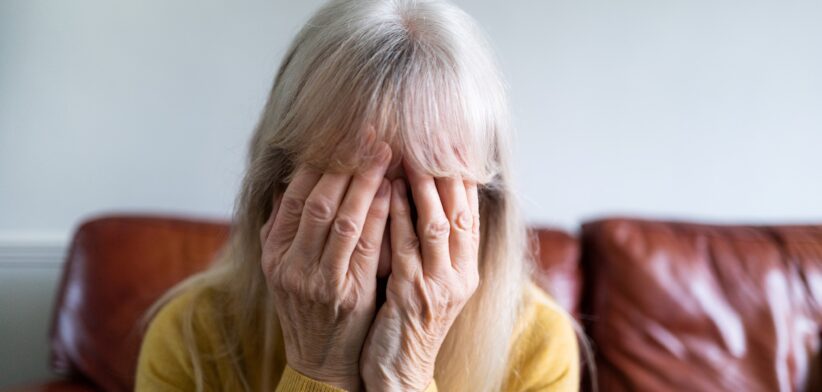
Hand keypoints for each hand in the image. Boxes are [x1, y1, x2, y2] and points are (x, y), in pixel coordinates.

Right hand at [260, 142, 391, 390]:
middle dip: (345, 163)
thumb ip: (284, 228)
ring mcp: (318, 280)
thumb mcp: (284, 268)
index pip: (294, 195)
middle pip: (318, 201)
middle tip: (368, 133)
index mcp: (274, 252)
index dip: (318, 162)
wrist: (322, 360)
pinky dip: (378, 213)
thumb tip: (291, 181)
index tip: (340, 134)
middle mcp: (291, 264)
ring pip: (342, 219)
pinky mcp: (348, 293)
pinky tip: (391, 189)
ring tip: (384, 152)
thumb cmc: (309, 306)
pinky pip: (365, 244)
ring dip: (365, 181)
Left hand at [359, 160, 480, 390]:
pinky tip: (386, 190)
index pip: (470, 213)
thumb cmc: (408, 322)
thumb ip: (431, 247)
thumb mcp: (429, 283)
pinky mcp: (412, 295)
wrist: (400, 372)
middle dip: (446, 172)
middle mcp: (460, 275)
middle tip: (433, 137)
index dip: (462, 176)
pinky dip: (398, 215)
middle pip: (460, 212)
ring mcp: (438, 285)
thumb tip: (424, 201)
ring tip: (408, 153)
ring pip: (436, 224)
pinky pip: (406, 247)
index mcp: (466, 270)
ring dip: (421, 186)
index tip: (452, 143)